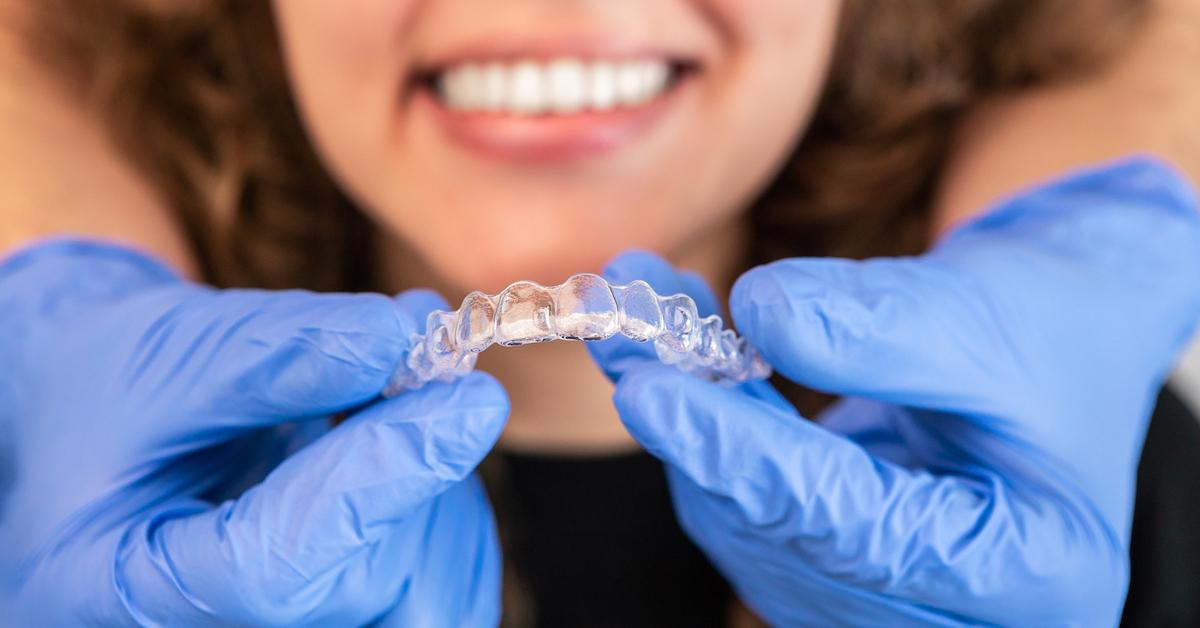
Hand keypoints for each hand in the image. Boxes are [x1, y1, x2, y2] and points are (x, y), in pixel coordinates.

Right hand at [0, 240, 508, 625]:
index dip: (378, 482)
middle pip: (362, 588)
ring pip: (426, 594)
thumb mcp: (162, 354)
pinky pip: (445, 589)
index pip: (270, 570)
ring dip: (439, 481)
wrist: (120, 427)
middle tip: (431, 365)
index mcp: (119, 589)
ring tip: (388, 400)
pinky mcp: (353, 623)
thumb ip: (271, 352)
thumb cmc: (116, 391)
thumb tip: (395, 336)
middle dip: (419, 470)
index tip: (470, 401)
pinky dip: (448, 507)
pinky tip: (399, 451)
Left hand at [588, 158, 1199, 624]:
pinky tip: (683, 350)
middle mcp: (953, 610)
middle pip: (787, 535)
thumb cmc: (1054, 324)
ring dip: (689, 419)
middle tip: (627, 324)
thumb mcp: (986, 313)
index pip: (856, 530)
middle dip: (697, 428)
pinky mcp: (838, 560)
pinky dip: (711, 425)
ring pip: (750, 524)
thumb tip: (757, 312)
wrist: (1063, 329)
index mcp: (1026, 571)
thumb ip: (877, 324)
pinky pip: (751, 505)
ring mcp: (888, 593)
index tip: (651, 393)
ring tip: (646, 314)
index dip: (744, 459)